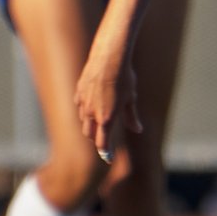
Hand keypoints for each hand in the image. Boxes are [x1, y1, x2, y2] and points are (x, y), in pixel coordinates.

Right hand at [75, 46, 139, 164]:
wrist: (109, 56)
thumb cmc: (124, 77)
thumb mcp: (131, 98)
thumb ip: (131, 117)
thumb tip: (138, 130)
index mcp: (106, 118)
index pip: (103, 144)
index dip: (106, 153)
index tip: (109, 158)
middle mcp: (92, 113)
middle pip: (90, 135)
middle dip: (97, 140)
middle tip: (105, 143)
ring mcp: (83, 102)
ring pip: (84, 121)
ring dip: (91, 126)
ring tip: (100, 125)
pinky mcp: (78, 91)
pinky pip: (80, 106)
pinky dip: (85, 110)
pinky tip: (92, 106)